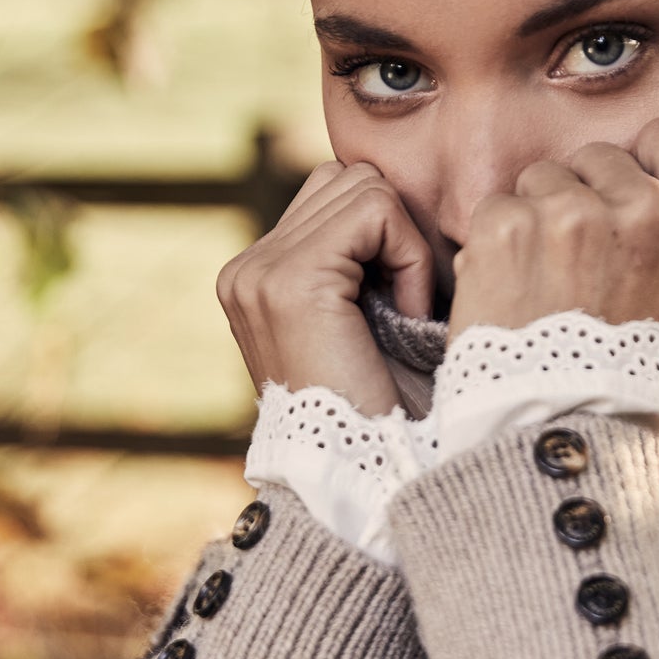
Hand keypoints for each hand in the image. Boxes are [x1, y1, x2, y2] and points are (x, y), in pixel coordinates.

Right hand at [216, 161, 433, 414]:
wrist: (369, 479)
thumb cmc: (386, 416)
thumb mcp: (368, 327)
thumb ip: (363, 262)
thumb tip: (404, 197)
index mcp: (256, 279)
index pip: (332, 195)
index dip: (387, 234)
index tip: (406, 305)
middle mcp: (245, 269)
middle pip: (345, 179)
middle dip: (395, 232)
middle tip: (413, 307)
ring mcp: (259, 272)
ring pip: (361, 185)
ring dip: (405, 246)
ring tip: (407, 314)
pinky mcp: (290, 280)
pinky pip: (375, 210)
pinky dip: (410, 256)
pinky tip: (409, 314)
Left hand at [446, 118, 658, 348]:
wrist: (566, 429)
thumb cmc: (635, 368)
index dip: (640, 168)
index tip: (623, 211)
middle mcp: (648, 211)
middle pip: (599, 156)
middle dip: (583, 197)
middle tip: (580, 268)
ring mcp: (577, 215)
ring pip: (543, 176)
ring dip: (537, 218)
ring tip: (545, 284)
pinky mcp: (512, 226)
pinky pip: (496, 205)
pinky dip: (494, 245)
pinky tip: (511, 292)